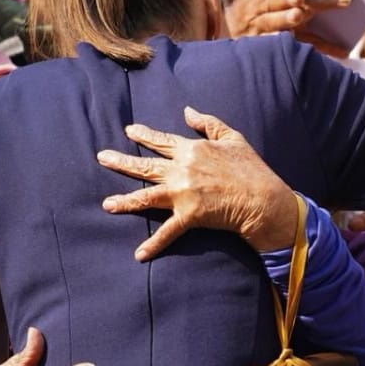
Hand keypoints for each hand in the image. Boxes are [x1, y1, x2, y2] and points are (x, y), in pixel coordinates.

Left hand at [99, 107, 298, 259]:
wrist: (263, 198)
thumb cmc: (251, 167)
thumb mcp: (232, 137)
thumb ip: (208, 123)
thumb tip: (187, 111)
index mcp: (192, 149)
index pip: (161, 140)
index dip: (143, 135)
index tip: (128, 130)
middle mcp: (182, 170)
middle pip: (144, 165)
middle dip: (120, 161)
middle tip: (101, 157)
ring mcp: (183, 194)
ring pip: (146, 197)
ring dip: (125, 201)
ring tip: (106, 204)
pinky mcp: (189, 216)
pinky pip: (167, 232)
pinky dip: (153, 244)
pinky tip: (138, 255)